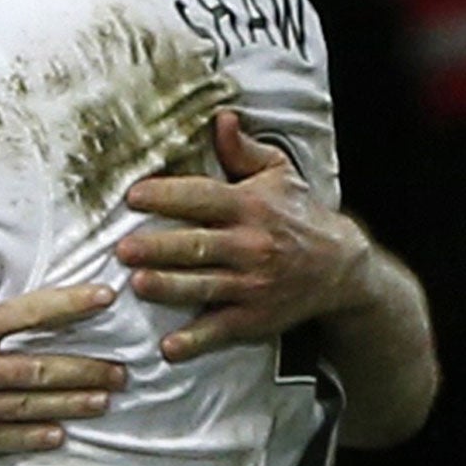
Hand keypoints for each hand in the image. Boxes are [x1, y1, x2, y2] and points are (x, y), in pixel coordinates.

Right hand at [0, 205, 123, 453]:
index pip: (29, 315)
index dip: (72, 305)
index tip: (105, 298)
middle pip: (42, 369)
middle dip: (88, 367)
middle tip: (125, 368)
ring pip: (29, 406)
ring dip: (72, 402)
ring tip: (105, 398)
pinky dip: (31, 436)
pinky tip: (57, 435)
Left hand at [117, 110, 367, 360]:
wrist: (341, 267)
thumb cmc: (296, 214)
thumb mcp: (278, 174)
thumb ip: (243, 149)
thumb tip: (220, 117)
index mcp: (249, 206)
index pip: (203, 197)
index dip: (167, 196)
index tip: (133, 196)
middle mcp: (251, 245)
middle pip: (197, 245)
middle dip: (159, 248)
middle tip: (123, 248)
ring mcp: (253, 285)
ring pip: (204, 286)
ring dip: (169, 287)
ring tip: (138, 284)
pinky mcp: (254, 318)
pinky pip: (220, 330)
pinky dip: (195, 341)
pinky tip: (168, 348)